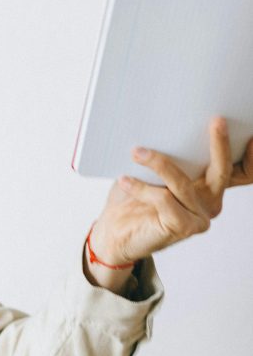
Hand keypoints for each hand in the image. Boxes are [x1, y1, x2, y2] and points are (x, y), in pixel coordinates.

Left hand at [87, 118, 252, 291]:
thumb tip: (168, 127)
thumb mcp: (151, 173)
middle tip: (217, 122)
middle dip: (220, 144)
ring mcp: (198, 217)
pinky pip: (164, 200)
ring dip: (158, 164)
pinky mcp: (183, 227)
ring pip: (182, 183)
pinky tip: (125, 180)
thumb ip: (168, 158)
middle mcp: (209, 203)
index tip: (237, 124)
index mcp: (206, 188)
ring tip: (137, 152)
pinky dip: (142, 188)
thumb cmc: (132, 201)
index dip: (243, 151)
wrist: (114, 233)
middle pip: (220, 171)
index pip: (228, 166)